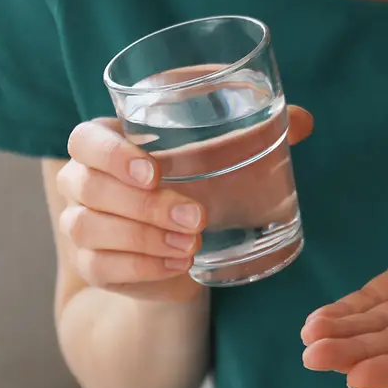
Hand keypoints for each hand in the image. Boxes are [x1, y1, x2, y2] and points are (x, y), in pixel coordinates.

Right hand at [57, 107, 314, 302]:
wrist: (181, 241)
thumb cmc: (199, 178)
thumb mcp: (227, 151)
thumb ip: (263, 129)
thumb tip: (305, 121)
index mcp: (108, 140)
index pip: (85, 140)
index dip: (110, 154)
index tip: (153, 171)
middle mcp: (83, 180)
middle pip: (89, 187)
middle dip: (143, 205)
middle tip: (196, 217)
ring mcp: (82, 223)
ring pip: (90, 227)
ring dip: (143, 237)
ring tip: (191, 243)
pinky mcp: (93, 263)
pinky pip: (102, 266)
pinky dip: (140, 266)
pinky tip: (177, 263)